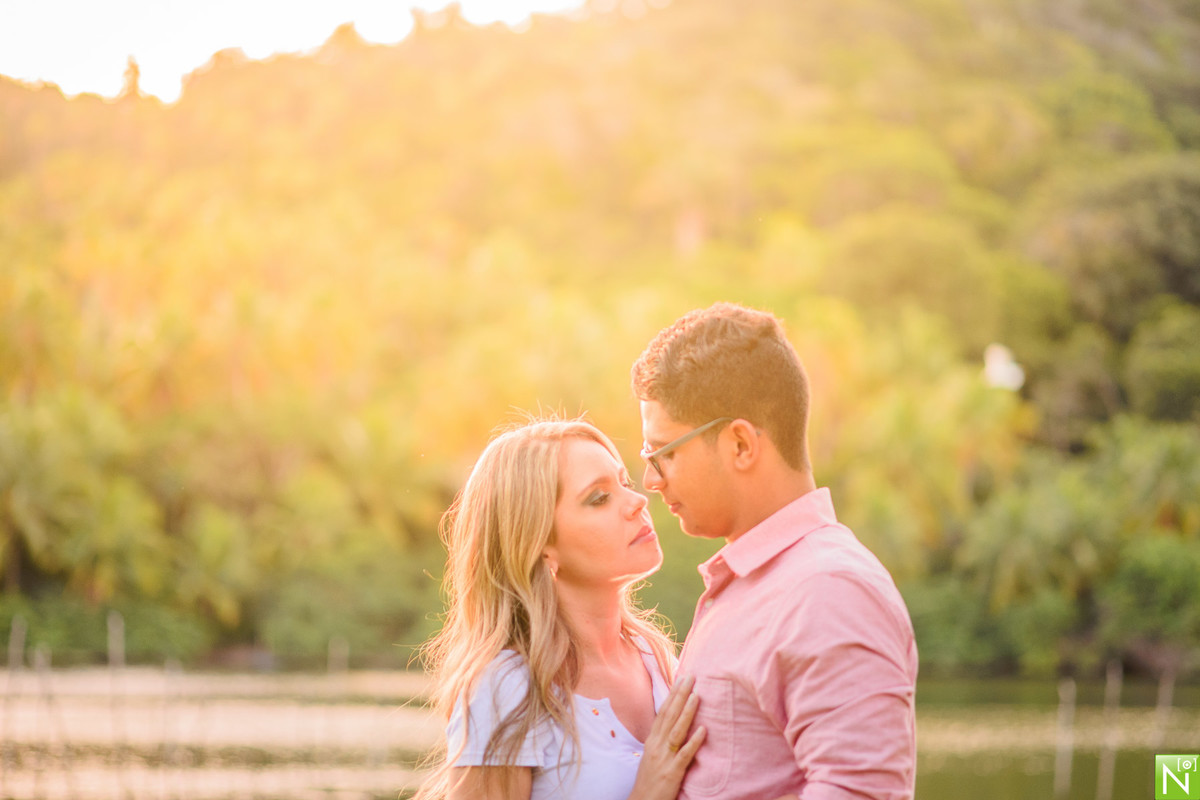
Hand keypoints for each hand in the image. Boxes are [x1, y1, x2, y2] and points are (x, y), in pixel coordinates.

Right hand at [627, 675, 705, 799]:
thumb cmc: (650, 779)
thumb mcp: (653, 754)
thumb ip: (663, 738)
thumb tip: (676, 722)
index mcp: (652, 740)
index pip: (663, 712)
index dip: (673, 695)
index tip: (682, 679)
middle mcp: (657, 745)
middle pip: (669, 716)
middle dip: (680, 695)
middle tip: (691, 677)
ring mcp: (664, 758)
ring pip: (676, 730)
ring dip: (687, 712)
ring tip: (697, 695)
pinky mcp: (672, 772)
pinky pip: (685, 754)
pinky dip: (694, 741)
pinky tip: (703, 730)